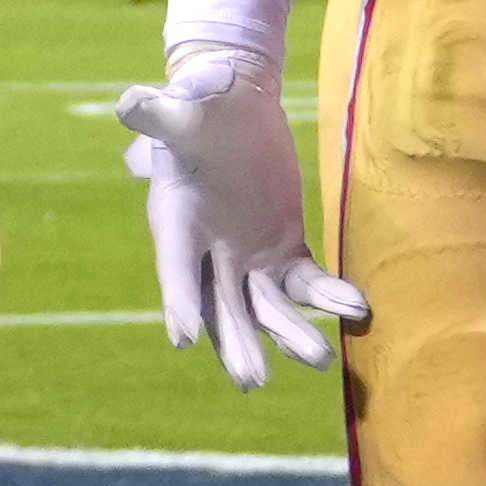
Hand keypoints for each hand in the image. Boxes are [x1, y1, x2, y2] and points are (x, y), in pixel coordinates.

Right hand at [112, 50, 365, 388]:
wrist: (233, 107)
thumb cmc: (199, 107)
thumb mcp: (180, 110)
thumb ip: (159, 113)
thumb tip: (129, 104)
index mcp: (176, 222)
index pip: (176, 269)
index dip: (179, 302)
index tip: (186, 339)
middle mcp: (209, 252)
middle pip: (221, 307)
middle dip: (237, 343)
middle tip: (253, 380)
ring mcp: (247, 258)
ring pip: (266, 308)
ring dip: (290, 334)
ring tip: (318, 358)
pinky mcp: (283, 251)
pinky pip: (307, 284)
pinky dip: (329, 296)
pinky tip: (356, 307)